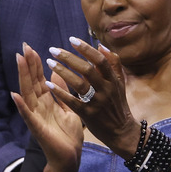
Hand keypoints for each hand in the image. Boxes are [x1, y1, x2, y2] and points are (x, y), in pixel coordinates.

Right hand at [12, 43, 84, 171]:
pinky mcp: (37, 128)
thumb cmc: (68, 136)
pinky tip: (14, 95)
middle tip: (23, 46)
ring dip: (22, 77)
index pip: (39, 78)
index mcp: (47, 101)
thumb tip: (58, 73)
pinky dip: (21, 106)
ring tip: (19, 61)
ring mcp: (36, 116)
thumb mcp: (68, 108)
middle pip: (31, 82)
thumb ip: (62, 92)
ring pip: (28, 93)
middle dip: (28, 64)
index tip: (31, 48)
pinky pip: (28, 115)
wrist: (69, 159)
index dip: (35, 63)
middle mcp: (39, 106)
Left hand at [44, 38, 140, 157]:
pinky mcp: (89, 114)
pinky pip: (73, 101)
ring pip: (79, 84)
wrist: (121, 131)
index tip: (71, 39)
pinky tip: (48, 84)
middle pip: (87, 69)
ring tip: (49, 63)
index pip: (100, 60)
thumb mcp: (119, 83)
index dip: (86, 48)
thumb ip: (113, 64)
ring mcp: (98, 102)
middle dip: (69, 58)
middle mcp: (107, 89)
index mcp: (113, 80)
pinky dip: (61, 92)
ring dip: (62, 72)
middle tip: (53, 49)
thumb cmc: (117, 104)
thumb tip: (101, 46)